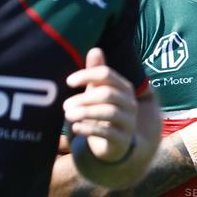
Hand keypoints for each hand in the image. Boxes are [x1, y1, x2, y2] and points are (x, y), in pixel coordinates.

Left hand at [65, 47, 138, 162]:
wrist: (109, 146)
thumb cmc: (99, 114)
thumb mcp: (96, 93)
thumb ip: (95, 74)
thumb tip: (95, 49)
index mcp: (124, 88)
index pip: (107, 75)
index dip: (87, 75)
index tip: (68, 82)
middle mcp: (130, 104)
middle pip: (108, 94)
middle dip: (84, 98)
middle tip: (65, 105)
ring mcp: (129, 123)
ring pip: (109, 112)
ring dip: (85, 112)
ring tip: (68, 115)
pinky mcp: (123, 141)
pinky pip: (108, 133)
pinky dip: (90, 128)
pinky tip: (77, 127)